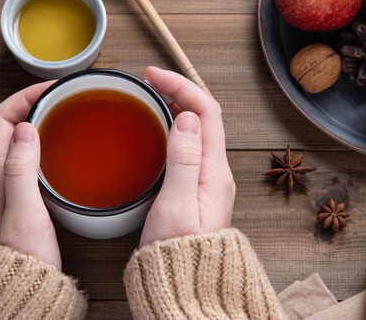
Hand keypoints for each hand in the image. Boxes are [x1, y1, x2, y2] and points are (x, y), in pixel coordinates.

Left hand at [0, 82, 61, 269]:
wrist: (21, 288)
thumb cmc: (24, 255)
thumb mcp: (24, 209)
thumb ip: (20, 168)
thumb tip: (24, 127)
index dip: (22, 97)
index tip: (51, 88)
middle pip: (6, 124)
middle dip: (31, 102)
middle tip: (60, 95)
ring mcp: (6, 185)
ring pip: (17, 138)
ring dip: (36, 119)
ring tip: (62, 111)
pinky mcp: (20, 194)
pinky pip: (27, 155)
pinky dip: (42, 140)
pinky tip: (61, 146)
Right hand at [139, 67, 234, 246]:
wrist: (186, 289)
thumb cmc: (179, 255)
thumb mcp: (177, 205)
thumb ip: (184, 160)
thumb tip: (187, 119)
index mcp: (215, 171)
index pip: (207, 112)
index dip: (182, 86)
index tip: (153, 75)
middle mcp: (216, 172)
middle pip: (204, 117)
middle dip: (178, 91)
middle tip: (148, 81)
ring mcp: (208, 180)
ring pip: (196, 130)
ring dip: (176, 107)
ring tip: (151, 96)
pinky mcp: (196, 189)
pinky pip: (189, 147)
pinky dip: (173, 128)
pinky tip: (156, 130)